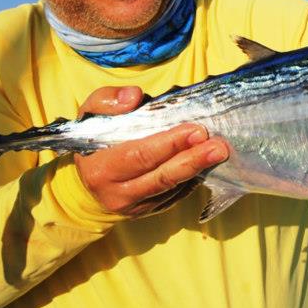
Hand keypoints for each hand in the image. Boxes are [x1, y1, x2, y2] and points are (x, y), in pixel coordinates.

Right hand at [73, 86, 228, 215]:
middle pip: (161, 177)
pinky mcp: (148, 211)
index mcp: (101, 169)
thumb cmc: (95, 139)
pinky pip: (175, 195)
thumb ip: (109, 100)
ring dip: (198, 169)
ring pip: (171, 187)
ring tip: (219, 152)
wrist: (88, 176)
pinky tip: (206, 164)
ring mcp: (134, 207)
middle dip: (192, 160)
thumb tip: (134, 96)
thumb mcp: (91, 113)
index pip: (141, 156)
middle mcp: (117, 194)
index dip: (170, 144)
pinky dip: (192, 179)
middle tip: (217, 145)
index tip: (195, 131)